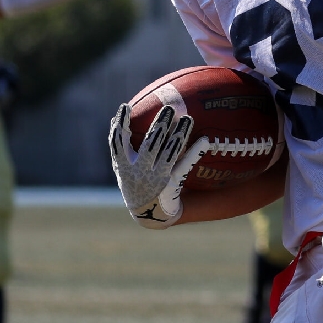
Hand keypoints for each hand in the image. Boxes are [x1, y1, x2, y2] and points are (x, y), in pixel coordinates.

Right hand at [108, 103, 209, 228]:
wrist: (150, 215)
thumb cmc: (136, 184)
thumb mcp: (123, 169)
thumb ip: (121, 148)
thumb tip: (118, 116)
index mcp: (124, 166)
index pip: (118, 143)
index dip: (120, 125)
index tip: (125, 107)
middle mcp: (139, 172)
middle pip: (150, 145)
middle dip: (160, 126)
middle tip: (169, 108)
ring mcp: (156, 179)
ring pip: (169, 153)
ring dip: (179, 135)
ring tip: (188, 118)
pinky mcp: (171, 185)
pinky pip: (184, 166)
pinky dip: (195, 153)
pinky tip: (204, 141)